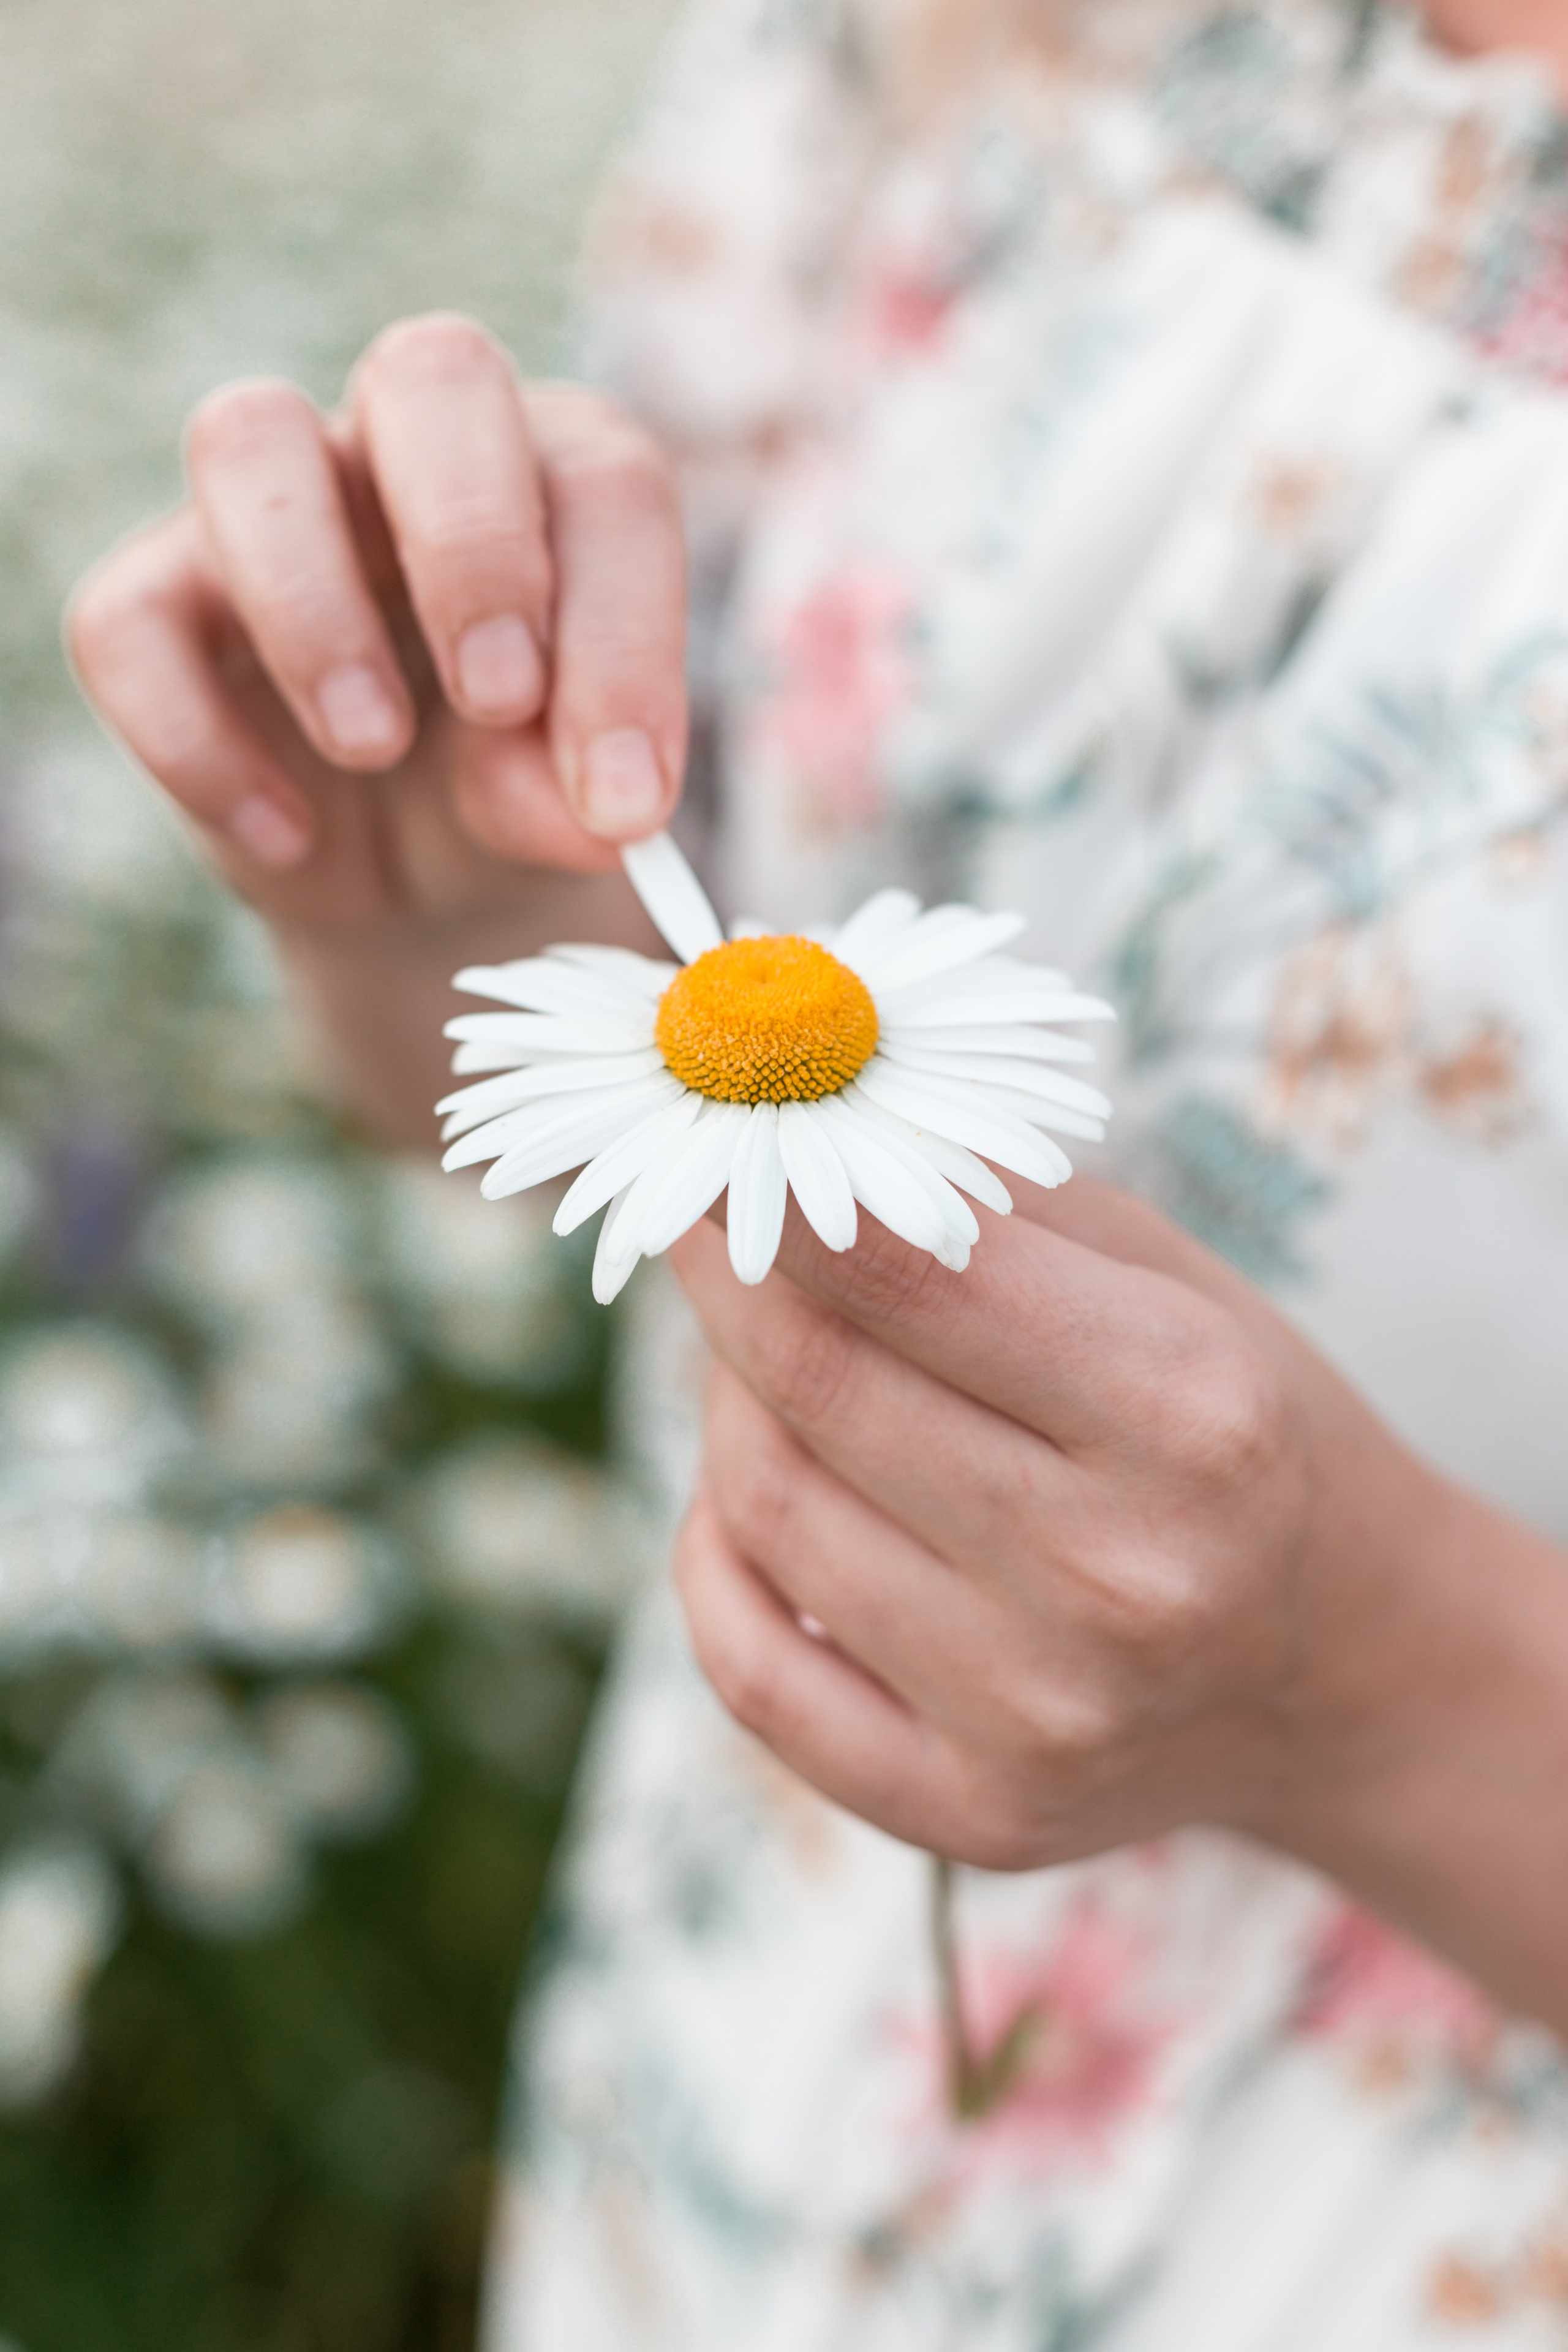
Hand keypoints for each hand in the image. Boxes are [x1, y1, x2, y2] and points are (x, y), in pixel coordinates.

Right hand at [66, 313, 686, 945]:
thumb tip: (599, 813)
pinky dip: (199, 739)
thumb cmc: (513, 792)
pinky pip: (130, 620)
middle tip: (497, 701)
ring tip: (374, 749)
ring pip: (248, 437)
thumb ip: (589, 797)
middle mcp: (410, 455)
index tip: (622, 793)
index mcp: (550, 479)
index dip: (625, 636)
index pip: (606, 485)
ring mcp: (274, 509)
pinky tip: (284, 832)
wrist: (416, 881)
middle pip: (433, 372)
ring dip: (314, 604)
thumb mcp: (567, 812)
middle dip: (474, 541)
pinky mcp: (160, 599)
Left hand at [669, 1177, 1567, 2028]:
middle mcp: (1119, 1574)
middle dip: (728, 1282)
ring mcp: (1040, 1712)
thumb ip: (990, 1207)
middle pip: (812, 1384)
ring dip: (730, 1409)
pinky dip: (713, 1559)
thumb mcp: (1170, 1284)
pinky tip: (753, 1505)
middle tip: (706, 1229)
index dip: (766, 1194)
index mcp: (1188, 1410)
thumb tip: (789, 1146)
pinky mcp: (972, 1813)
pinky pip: (746, 1667)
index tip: (704, 1145)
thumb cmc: (1238, 1436)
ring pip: (763, 1509)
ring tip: (776, 1367)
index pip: (902, 1273)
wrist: (1341, 1670)